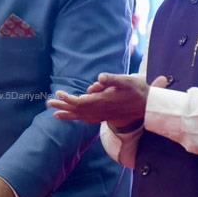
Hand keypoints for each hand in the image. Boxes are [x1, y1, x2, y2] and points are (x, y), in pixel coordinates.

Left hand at [47, 73, 167, 129]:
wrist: (149, 106)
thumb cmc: (138, 90)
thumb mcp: (127, 80)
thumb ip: (113, 79)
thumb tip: (100, 77)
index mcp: (103, 102)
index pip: (81, 102)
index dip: (68, 99)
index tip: (58, 93)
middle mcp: (101, 111)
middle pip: (78, 110)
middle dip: (63, 106)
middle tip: (48, 103)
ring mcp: (103, 115)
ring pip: (82, 116)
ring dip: (68, 114)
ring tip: (55, 113)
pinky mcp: (106, 116)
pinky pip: (88, 119)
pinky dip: (79, 118)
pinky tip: (74, 117)